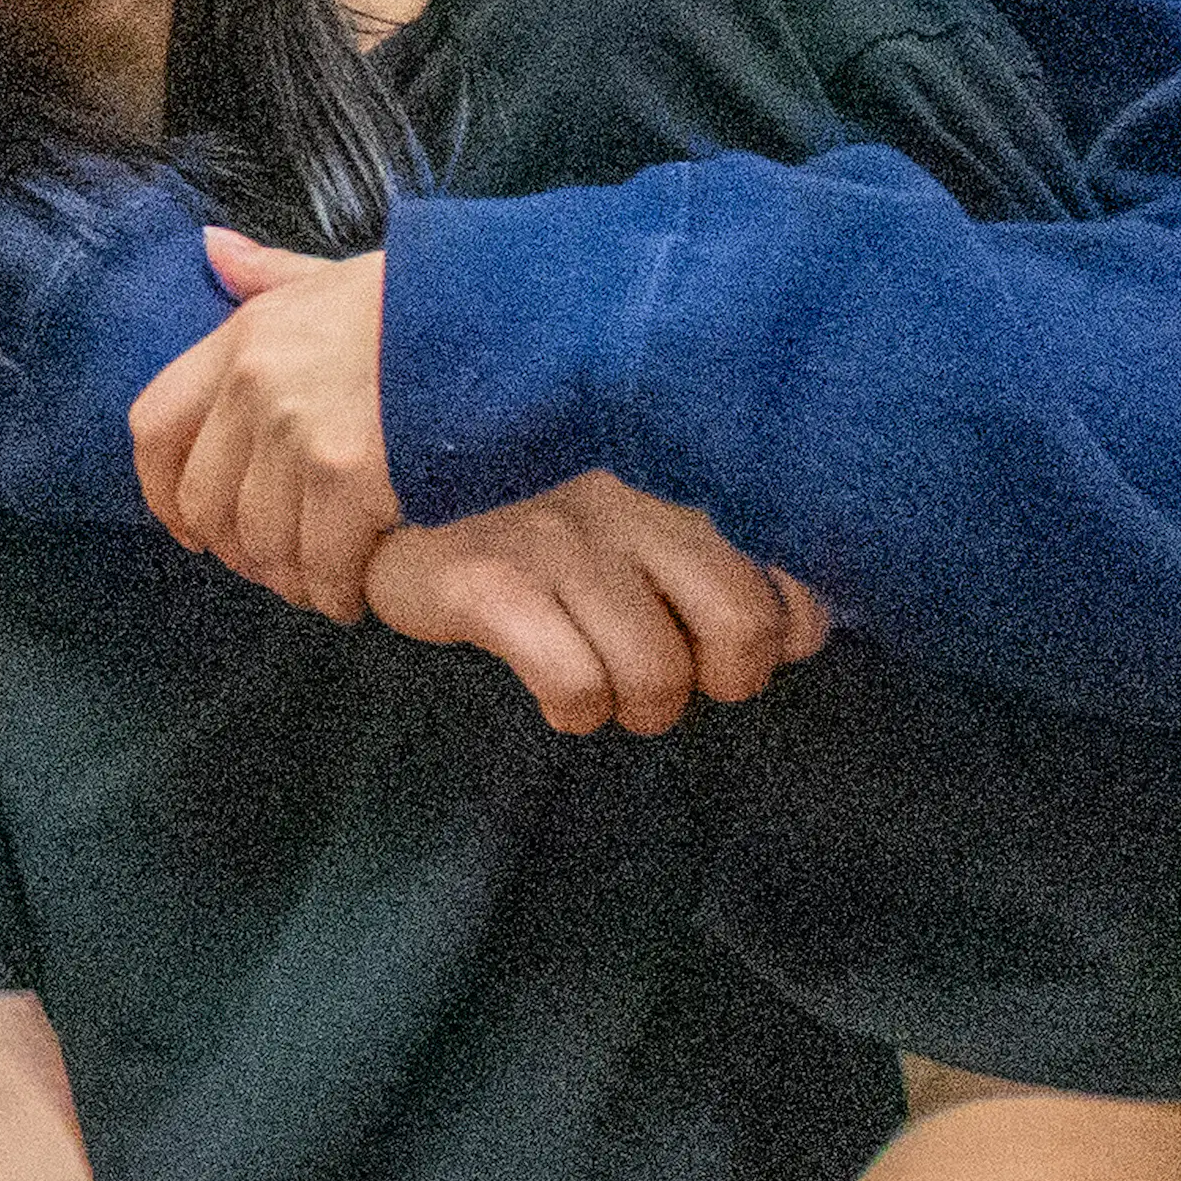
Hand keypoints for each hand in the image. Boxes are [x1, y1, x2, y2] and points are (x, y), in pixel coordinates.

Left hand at [128, 236, 403, 618]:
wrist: (521, 324)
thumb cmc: (438, 303)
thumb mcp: (341, 276)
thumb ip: (271, 275)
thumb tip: (209, 250)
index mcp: (245, 335)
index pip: (154, 425)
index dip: (161, 488)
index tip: (188, 525)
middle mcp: (256, 384)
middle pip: (205, 498)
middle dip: (234, 548)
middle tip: (273, 567)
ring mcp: (300, 432)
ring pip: (260, 539)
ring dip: (287, 577)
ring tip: (318, 586)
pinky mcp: (350, 478)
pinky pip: (319, 560)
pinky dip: (332, 589)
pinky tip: (352, 594)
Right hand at [361, 477, 832, 736]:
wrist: (374, 482)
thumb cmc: (527, 507)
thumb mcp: (632, 506)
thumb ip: (723, 550)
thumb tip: (806, 627)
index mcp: (677, 469)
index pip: (789, 581)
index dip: (778, 638)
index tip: (724, 642)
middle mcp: (632, 494)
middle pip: (744, 630)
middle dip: (718, 682)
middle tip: (670, 675)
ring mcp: (559, 536)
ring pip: (657, 674)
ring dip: (636, 706)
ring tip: (602, 683)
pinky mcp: (489, 579)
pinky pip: (573, 684)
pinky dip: (574, 710)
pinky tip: (550, 690)